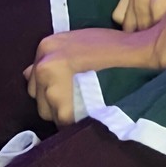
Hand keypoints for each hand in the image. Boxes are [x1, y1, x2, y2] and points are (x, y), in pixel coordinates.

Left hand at [23, 27, 158, 127]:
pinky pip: (62, 122)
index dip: (53, 86)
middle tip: (79, 98)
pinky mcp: (63, 102)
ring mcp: (51, 82)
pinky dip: (73, 122)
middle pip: (37, 95)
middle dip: (55, 100)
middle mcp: (43, 62)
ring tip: (85, 106)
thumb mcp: (79, 43)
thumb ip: (56, 57)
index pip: (35, 76)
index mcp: (46, 45)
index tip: (69, 89)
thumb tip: (28, 74)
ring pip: (48, 111)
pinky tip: (87, 114)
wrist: (137, 54)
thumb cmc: (114, 47)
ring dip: (63, 112)